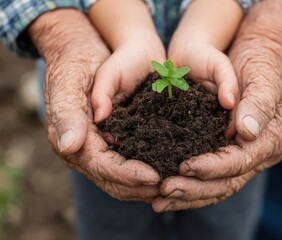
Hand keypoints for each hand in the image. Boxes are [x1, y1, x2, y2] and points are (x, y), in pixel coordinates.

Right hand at [29, 9, 159, 200]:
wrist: (87, 48)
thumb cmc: (77, 61)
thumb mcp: (70, 81)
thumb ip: (68, 113)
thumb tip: (70, 146)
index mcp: (72, 139)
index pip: (101, 166)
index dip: (127, 175)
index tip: (154, 177)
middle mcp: (85, 148)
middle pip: (113, 179)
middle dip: (140, 187)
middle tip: (170, 186)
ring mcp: (101, 144)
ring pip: (123, 177)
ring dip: (145, 184)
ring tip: (173, 182)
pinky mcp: (116, 137)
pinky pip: (131, 160)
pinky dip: (147, 169)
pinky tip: (167, 168)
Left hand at [152, 0, 281, 211]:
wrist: (259, 57)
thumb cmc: (262, 65)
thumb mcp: (264, 79)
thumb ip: (258, 104)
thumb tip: (247, 132)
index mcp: (271, 140)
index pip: (240, 162)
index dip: (212, 168)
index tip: (184, 167)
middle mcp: (258, 154)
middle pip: (227, 182)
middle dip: (195, 189)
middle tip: (164, 191)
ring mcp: (244, 156)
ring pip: (216, 185)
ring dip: (188, 195)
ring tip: (159, 201)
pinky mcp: (227, 152)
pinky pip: (209, 176)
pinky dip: (190, 185)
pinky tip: (168, 191)